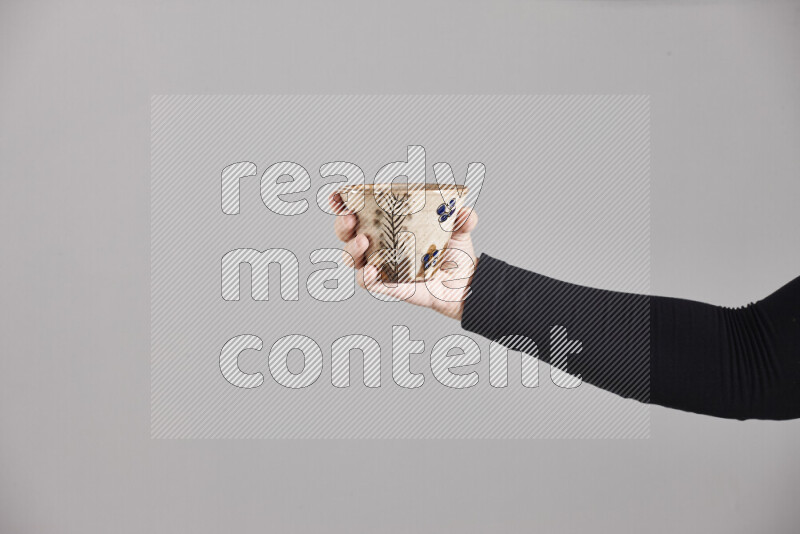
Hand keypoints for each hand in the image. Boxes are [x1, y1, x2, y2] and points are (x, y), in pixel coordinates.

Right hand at [330, 192, 478, 320]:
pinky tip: (371, 270)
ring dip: (351, 249)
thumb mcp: (459, 230)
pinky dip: (366, 277)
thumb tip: (466, 213)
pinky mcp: (389, 285)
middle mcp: (379, 244)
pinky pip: (369, 283)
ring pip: (352, 259)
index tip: (337, 197)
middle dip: (341, 225)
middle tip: (349, 218)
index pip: (358, 211)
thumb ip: (462, 219)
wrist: (465, 283)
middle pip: (347, 234)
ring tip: (363, 242)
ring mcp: (381, 265)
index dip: (342, 203)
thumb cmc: (454, 252)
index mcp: (389, 224)